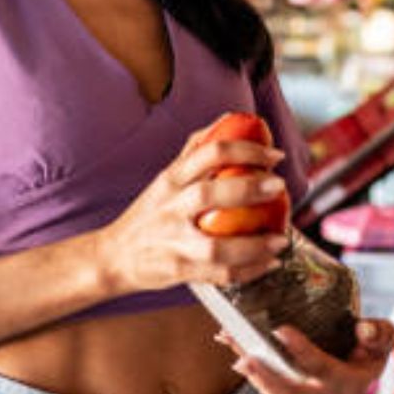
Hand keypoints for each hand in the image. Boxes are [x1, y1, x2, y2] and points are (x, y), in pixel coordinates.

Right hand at [93, 127, 289, 293]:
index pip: (209, 153)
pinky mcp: (178, 271)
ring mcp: (173, 242)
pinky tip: (268, 263)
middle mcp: (170, 208)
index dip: (246, 149)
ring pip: (215, 244)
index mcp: (170, 180)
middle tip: (279, 186)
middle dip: (249, 188)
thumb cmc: (147, 215)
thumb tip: (228, 119)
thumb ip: (194, 150)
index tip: (274, 156)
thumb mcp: (165, 178)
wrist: (113, 257)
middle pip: (209, 194)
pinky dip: (247, 271)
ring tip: (280, 239)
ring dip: (253, 244)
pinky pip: (218, 274)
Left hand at [220, 320, 393, 393]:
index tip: (281, 330)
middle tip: (245, 357)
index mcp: (345, 380)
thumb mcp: (383, 343)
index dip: (301, 351)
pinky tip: (233, 344)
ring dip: (251, 370)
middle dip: (265, 376)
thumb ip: (380, 334)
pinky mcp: (287, 392)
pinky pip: (266, 384)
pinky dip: (249, 365)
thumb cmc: (368, 353)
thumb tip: (362, 328)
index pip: (320, 368)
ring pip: (273, 390)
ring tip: (231, 345)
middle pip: (288, 390)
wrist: (356, 378)